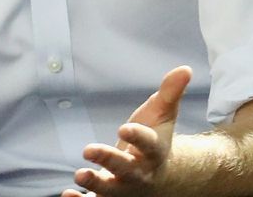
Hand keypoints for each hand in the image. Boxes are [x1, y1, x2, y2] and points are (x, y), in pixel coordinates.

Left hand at [61, 66, 191, 196]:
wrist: (160, 179)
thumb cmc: (155, 141)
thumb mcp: (163, 116)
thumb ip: (170, 94)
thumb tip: (185, 68)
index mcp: (154, 152)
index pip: (148, 144)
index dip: (138, 137)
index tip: (124, 128)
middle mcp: (140, 173)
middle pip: (127, 169)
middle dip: (109, 160)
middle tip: (88, 150)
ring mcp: (125, 189)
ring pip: (111, 191)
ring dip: (95, 184)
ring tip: (79, 175)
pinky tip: (66, 195)